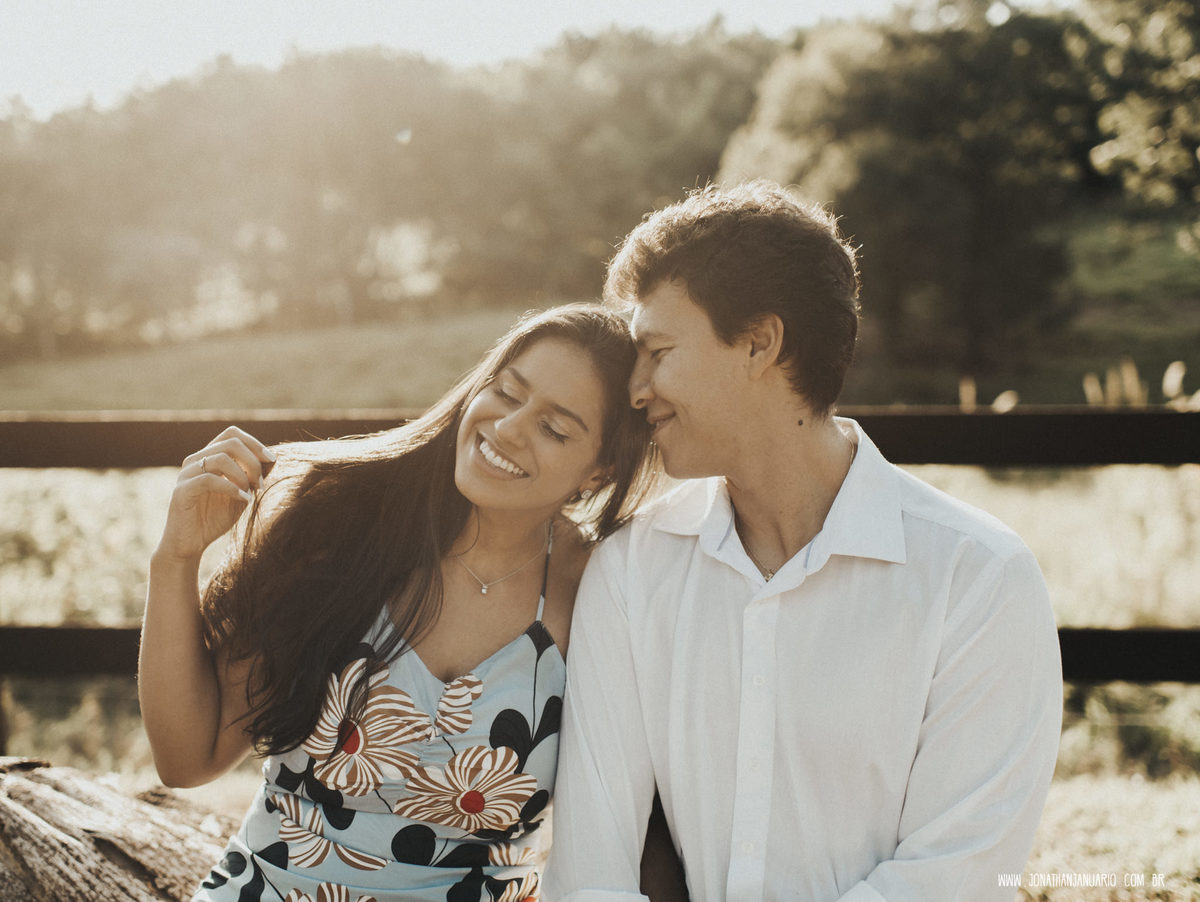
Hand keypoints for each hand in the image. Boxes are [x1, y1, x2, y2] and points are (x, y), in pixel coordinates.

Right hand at [155, 425, 276, 564]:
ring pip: (220, 458)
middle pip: (230, 443)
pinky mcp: (181, 491)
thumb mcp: (241, 494)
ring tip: (251, 493)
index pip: (232, 434)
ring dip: (243, 475)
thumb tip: (273, 459)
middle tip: (260, 483)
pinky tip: (242, 499)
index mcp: (209, 457)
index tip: (271, 461)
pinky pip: (208, 479)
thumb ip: (253, 477)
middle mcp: (196, 460)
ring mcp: (187, 474)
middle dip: (253, 461)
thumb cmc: (214, 518)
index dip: (255, 443)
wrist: (190, 544)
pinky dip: (230, 487)